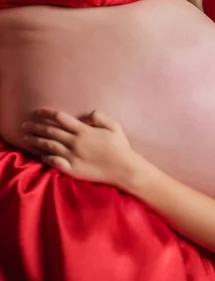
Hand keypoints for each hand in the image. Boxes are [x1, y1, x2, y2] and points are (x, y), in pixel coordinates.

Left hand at [22, 109, 136, 187]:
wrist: (123, 169)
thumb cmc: (120, 147)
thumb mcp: (114, 126)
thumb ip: (99, 117)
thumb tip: (86, 116)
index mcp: (84, 131)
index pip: (61, 118)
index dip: (47, 113)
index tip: (38, 112)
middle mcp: (75, 142)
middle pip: (50, 132)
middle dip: (36, 127)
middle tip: (25, 124)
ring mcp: (72, 156)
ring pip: (49, 146)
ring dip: (36, 140)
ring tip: (26, 138)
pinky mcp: (72, 169)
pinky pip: (54, 162)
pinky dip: (46, 157)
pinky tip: (41, 155)